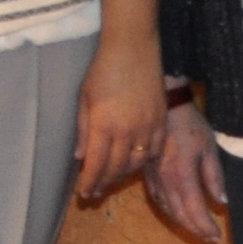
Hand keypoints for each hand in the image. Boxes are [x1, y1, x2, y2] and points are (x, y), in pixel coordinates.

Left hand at [73, 32, 167, 200]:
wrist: (133, 49)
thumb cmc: (102, 71)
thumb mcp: (85, 99)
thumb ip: (83, 130)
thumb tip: (81, 158)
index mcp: (103, 125)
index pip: (96, 164)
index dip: (89, 182)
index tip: (84, 194)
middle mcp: (126, 131)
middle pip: (115, 168)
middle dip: (104, 183)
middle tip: (95, 192)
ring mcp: (147, 128)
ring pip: (136, 163)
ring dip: (122, 175)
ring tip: (112, 179)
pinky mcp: (161, 122)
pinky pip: (154, 151)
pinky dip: (143, 161)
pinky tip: (134, 163)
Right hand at [146, 98, 224, 243]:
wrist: (164, 105)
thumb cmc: (190, 125)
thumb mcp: (209, 148)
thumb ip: (215, 176)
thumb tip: (221, 202)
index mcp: (182, 176)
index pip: (195, 211)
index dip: (205, 227)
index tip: (217, 237)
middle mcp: (166, 182)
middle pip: (180, 215)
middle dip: (195, 230)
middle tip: (210, 240)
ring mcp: (154, 178)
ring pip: (167, 209)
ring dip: (182, 223)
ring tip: (196, 230)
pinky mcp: (148, 173)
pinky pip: (158, 199)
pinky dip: (169, 211)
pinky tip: (176, 212)